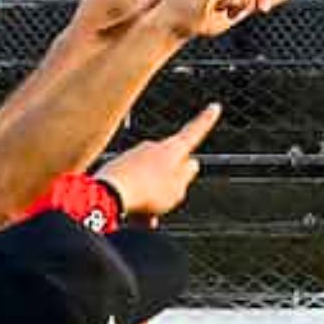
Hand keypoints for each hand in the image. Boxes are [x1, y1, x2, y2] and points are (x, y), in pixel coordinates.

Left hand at [97, 103, 220, 218]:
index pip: (194, 132)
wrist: (109, 194)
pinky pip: (134, 185)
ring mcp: (133, 155)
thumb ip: (187, 175)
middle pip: (170, 165)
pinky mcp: (117, 166)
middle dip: (171, 185)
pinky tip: (135, 217)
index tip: (214, 106)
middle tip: (168, 203)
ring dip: (153, 198)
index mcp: (172, 149)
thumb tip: (190, 164)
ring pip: (151, 179)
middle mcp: (152, 147)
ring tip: (148, 218)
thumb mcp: (178, 189)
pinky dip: (138, 200)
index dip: (206, 121)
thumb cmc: (147, 192)